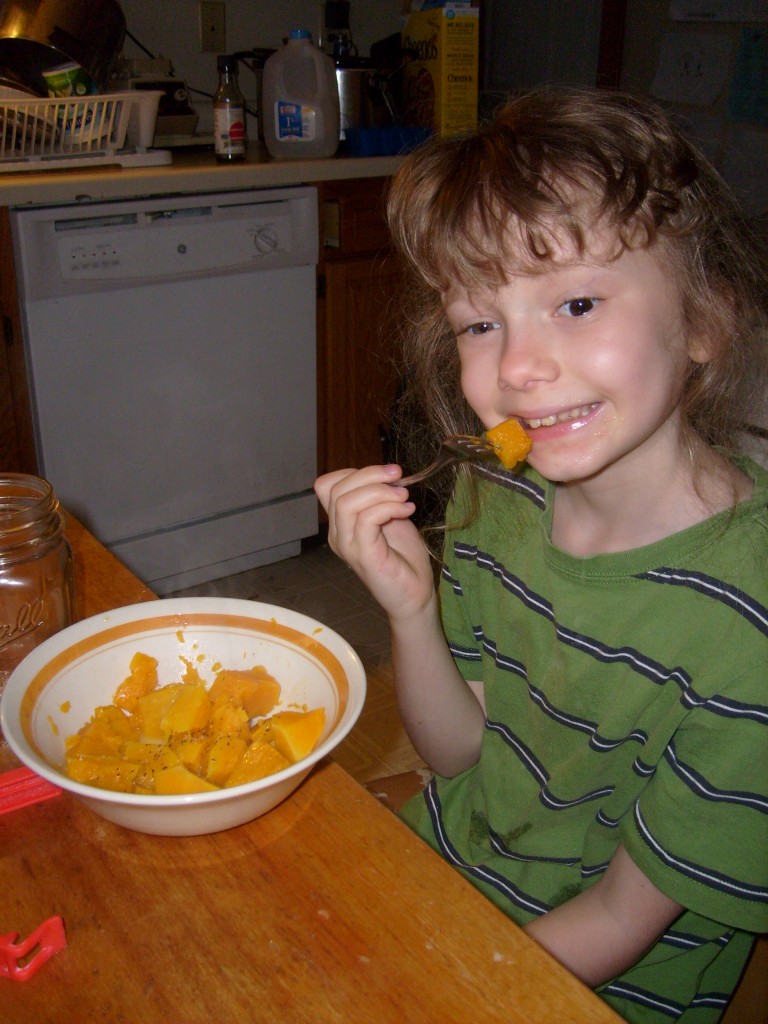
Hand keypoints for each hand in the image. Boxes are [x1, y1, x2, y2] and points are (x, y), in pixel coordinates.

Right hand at [314, 465, 435, 621]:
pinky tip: (407, 509)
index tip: (387, 476)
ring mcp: (347, 545)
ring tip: (405, 497)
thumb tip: (387, 474)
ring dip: (380, 491)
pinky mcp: (362, 555)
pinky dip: (388, 507)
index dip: (355, 472)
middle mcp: (337, 534)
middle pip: (337, 489)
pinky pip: (366, 519)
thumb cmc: (403, 557)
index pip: (327, 485)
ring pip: (347, 502)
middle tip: (399, 477)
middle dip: (371, 474)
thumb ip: (380, 498)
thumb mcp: (390, 517)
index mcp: (340, 523)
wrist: (415, 593)